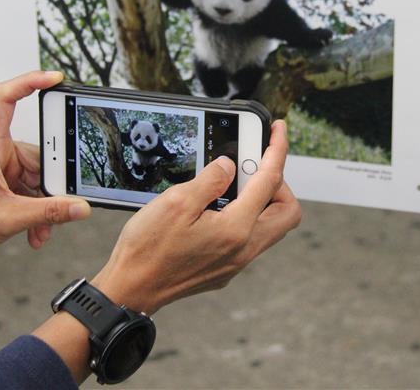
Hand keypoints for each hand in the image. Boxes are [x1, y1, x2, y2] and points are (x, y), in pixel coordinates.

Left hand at [0, 71, 90, 258]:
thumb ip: (49, 213)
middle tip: (59, 205)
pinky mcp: (5, 178)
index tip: (54, 78)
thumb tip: (80, 207)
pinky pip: (32, 187)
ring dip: (45, 202)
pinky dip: (37, 207)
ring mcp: (2, 164)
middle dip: (52, 185)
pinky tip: (36, 227)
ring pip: (39, 175)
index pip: (6, 99)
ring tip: (42, 226)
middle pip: (40, 151)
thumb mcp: (8, 218)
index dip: (30, 82)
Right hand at [91, 120, 301, 313]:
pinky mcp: (226, 269)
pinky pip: (252, 239)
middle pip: (288, 212)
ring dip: (264, 202)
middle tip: (256, 166)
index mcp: (236, 229)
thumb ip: (210, 180)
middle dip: (280, 183)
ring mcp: (237, 262)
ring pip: (272, 227)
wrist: (131, 289)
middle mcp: (244, 249)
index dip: (277, 150)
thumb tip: (229, 165)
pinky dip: (247, 217)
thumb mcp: (176, 202)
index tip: (279, 130)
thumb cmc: (148, 249)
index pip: (270, 181)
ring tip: (237, 184)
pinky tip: (221, 207)